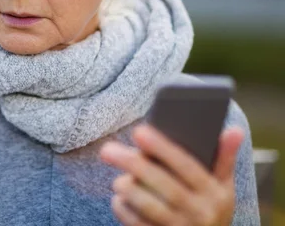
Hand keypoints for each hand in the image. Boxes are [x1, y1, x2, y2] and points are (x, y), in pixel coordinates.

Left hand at [100, 125, 243, 225]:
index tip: (139, 130)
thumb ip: (223, 158)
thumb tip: (234, 130)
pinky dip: (125, 212)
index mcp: (215, 193)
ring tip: (116, 179)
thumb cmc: (211, 207)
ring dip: (130, 191)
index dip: (164, 148)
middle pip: (164, 186)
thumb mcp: (223, 186)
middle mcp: (201, 213)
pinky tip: (118, 199)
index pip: (187, 166)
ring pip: (151, 208)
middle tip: (108, 150)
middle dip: (135, 165)